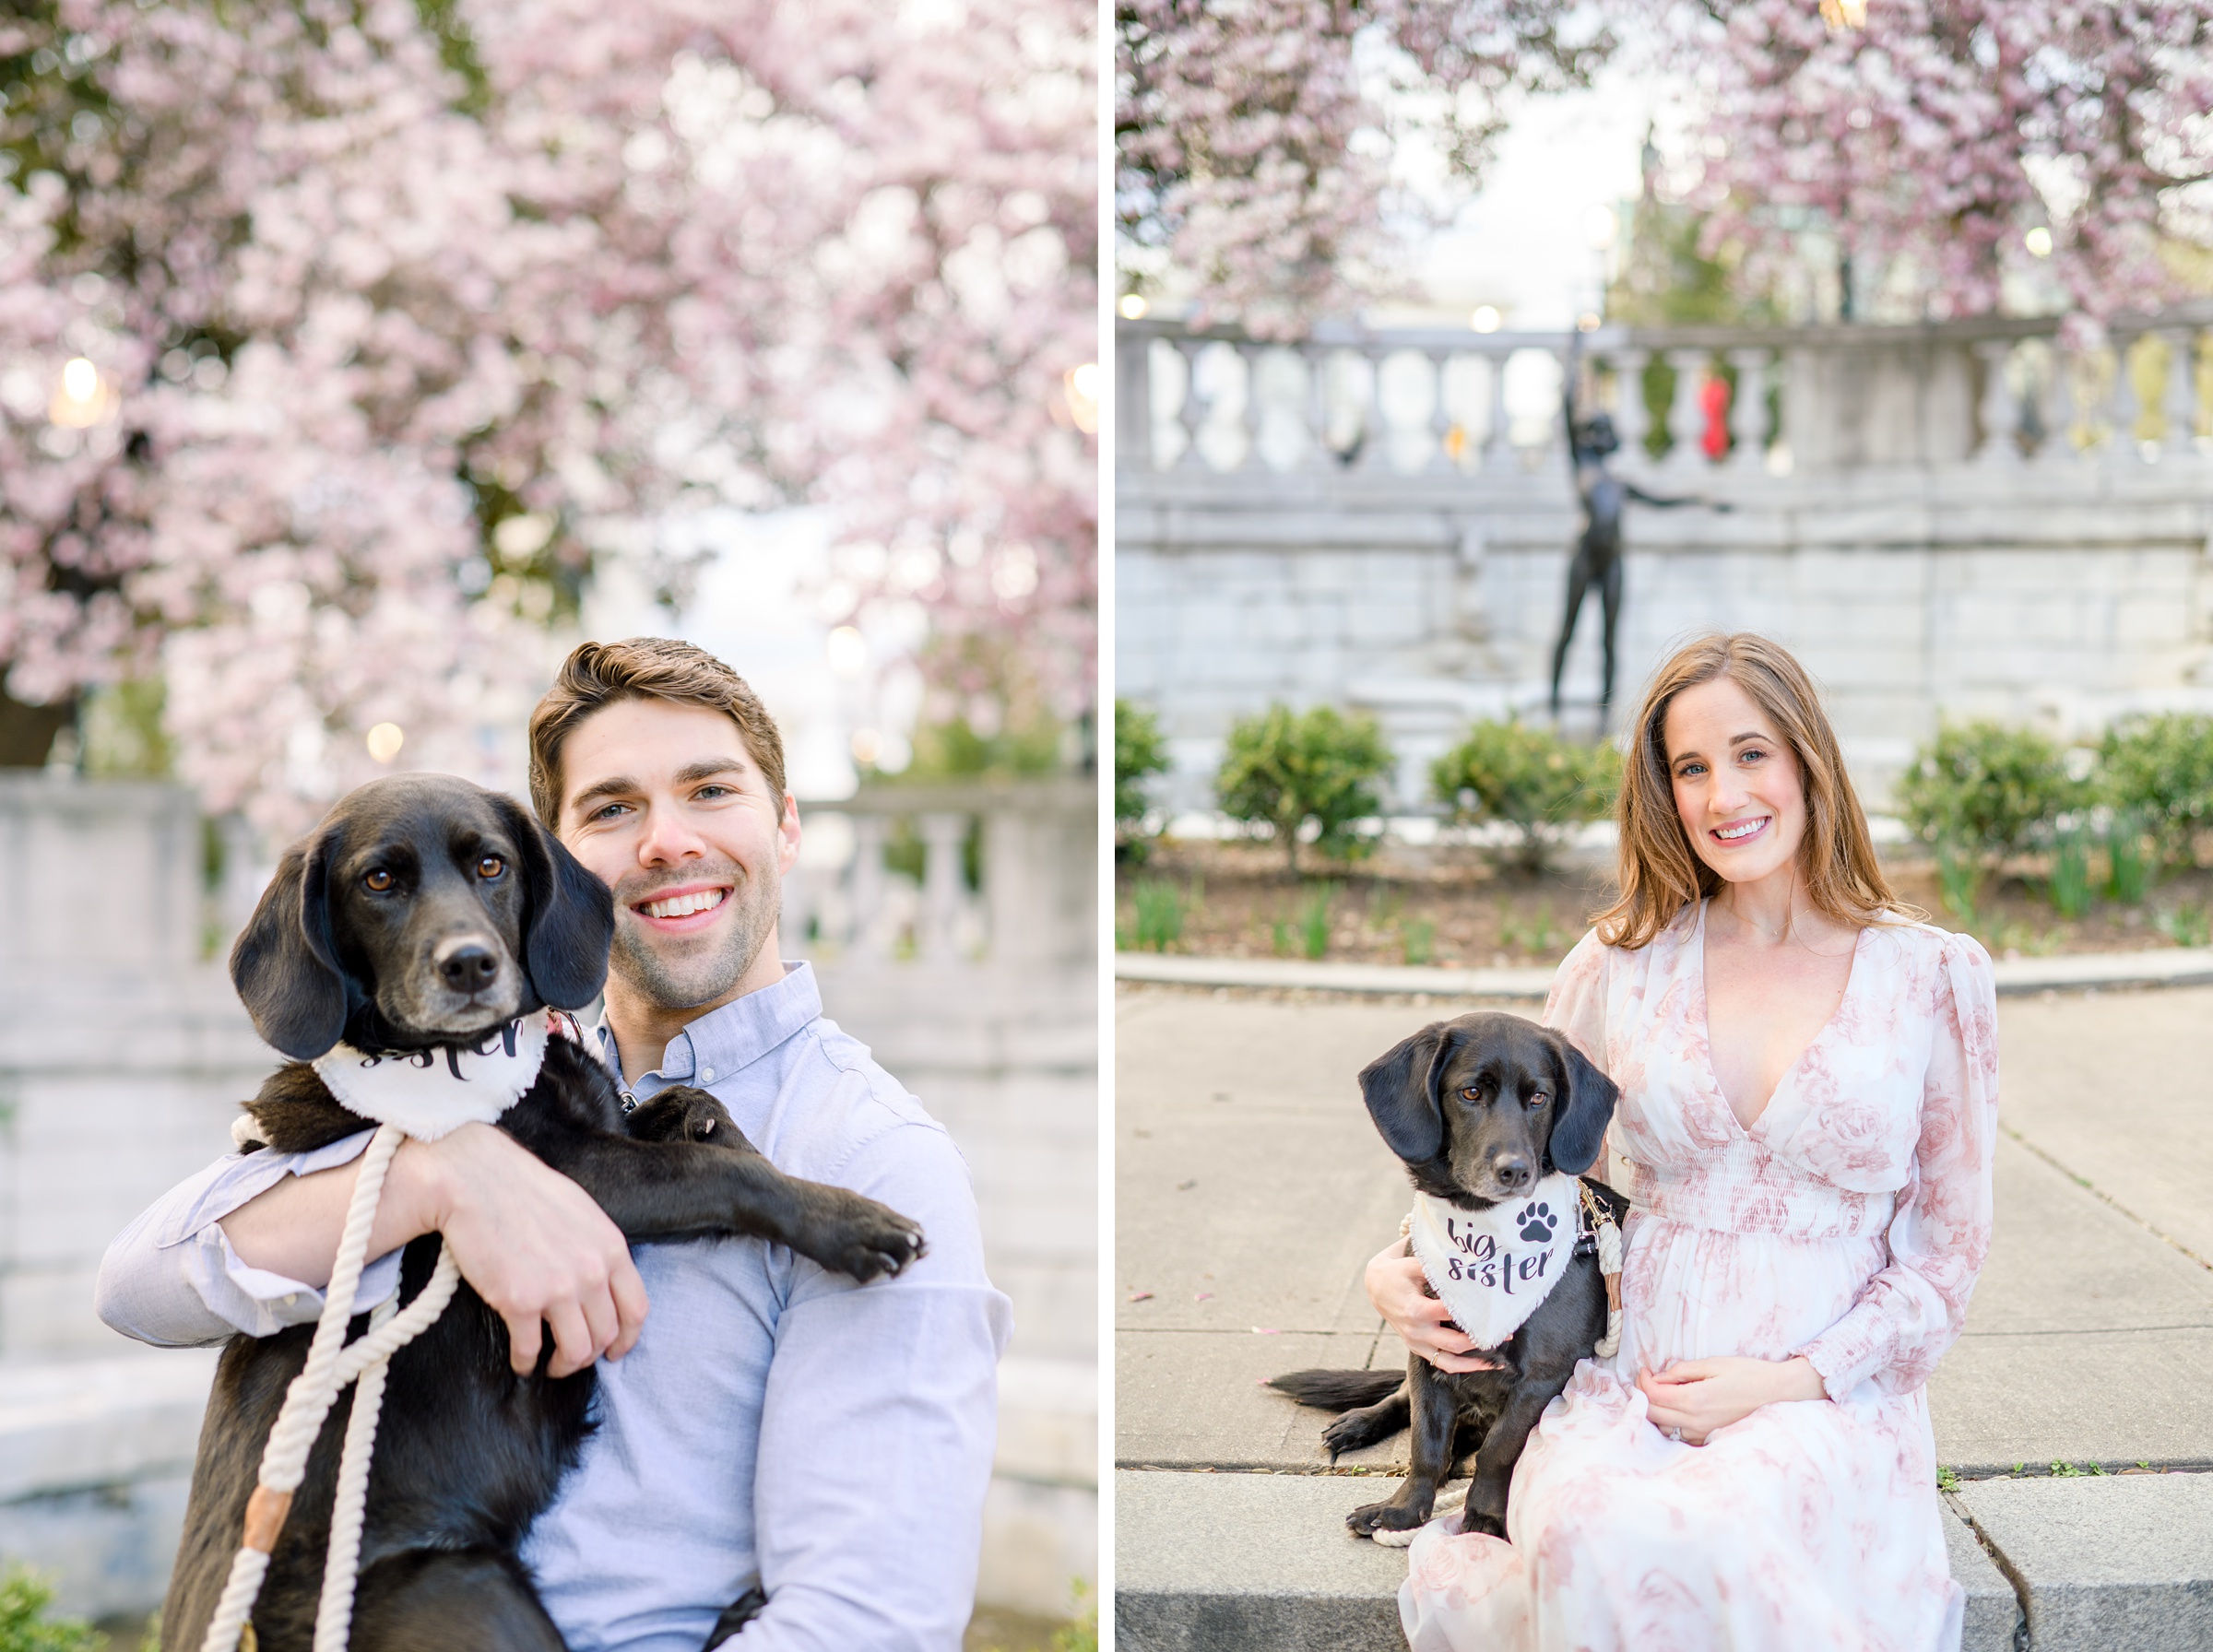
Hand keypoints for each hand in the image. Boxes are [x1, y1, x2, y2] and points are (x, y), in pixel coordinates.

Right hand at [405, 1124, 650, 1377]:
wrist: (476, 1180)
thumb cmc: (525, 1191)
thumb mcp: (582, 1212)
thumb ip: (598, 1248)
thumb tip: (602, 1279)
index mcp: (612, 1248)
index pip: (636, 1308)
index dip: (627, 1338)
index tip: (614, 1351)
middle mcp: (593, 1272)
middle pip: (606, 1334)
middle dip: (590, 1354)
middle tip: (571, 1357)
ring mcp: (559, 1289)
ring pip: (576, 1351)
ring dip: (563, 1365)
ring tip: (548, 1364)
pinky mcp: (520, 1301)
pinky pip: (530, 1349)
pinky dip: (525, 1362)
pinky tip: (520, 1360)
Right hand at [1364, 1240, 1503, 1375]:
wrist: (1374, 1286)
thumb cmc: (1397, 1271)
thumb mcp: (1414, 1264)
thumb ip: (1439, 1268)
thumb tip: (1470, 1267)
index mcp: (1417, 1310)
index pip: (1453, 1314)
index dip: (1475, 1311)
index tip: (1495, 1307)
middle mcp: (1417, 1331)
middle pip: (1457, 1342)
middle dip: (1483, 1338)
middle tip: (1507, 1331)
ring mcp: (1417, 1343)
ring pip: (1450, 1361)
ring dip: (1475, 1363)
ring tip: (1498, 1362)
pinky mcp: (1418, 1348)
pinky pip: (1442, 1363)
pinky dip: (1462, 1366)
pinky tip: (1480, 1364)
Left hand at [1637, 1355, 1826, 1443]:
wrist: (1780, 1394)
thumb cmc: (1748, 1374)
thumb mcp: (1714, 1363)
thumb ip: (1682, 1370)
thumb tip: (1659, 1376)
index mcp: (1695, 1400)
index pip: (1653, 1395)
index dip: (1642, 1381)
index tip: (1645, 1369)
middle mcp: (1696, 1421)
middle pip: (1652, 1414)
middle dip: (1644, 1395)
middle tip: (1648, 1378)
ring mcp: (1703, 1433)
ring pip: (1664, 1426)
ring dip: (1656, 1410)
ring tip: (1662, 1391)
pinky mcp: (1710, 1438)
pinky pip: (1681, 1433)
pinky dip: (1672, 1421)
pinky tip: (1678, 1406)